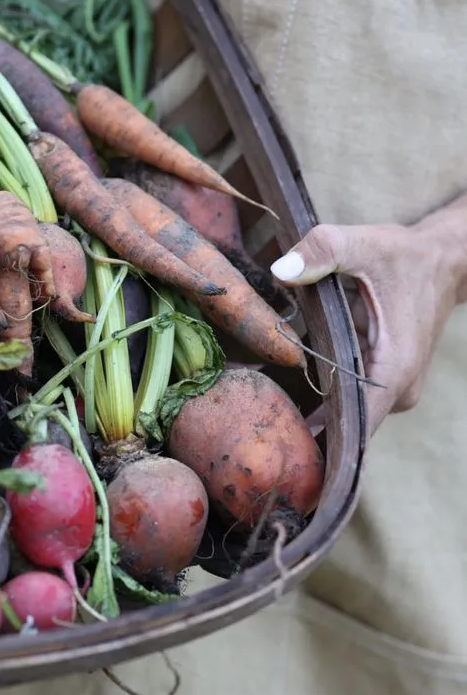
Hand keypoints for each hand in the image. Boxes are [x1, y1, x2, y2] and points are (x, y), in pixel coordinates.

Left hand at [270, 196, 466, 436]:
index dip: (321, 440)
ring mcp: (392, 390)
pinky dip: (318, 390)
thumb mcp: (364, 244)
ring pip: (343, 410)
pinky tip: (281, 389)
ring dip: (307, 406)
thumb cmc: (405, 256)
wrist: (442, 261)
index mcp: (395, 368)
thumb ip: (322, 252)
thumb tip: (280, 270)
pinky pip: (346, 395)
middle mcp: (397, 390)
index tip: (282, 450)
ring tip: (260, 406)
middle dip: (301, 423)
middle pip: (343, 422)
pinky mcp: (383, 381)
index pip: (358, 426)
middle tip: (253, 420)